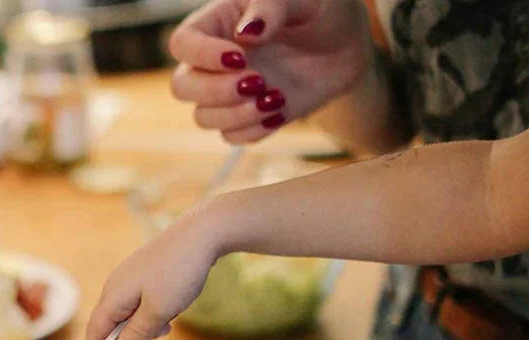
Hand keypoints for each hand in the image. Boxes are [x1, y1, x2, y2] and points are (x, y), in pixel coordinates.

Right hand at [85, 202, 224, 339]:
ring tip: (167, 325)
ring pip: (129, 313)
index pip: (95, 331)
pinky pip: (141, 301)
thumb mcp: (159, 311)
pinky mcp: (145, 272)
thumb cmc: (178, 272)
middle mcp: (116, 285)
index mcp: (113, 295)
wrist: (201, 234)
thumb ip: (137, 333)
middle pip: (111, 324)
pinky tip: (172, 310)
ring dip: (145, 327)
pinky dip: (153, 312)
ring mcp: (130, 277)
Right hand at [170, 0, 371, 142]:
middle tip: (258, 81)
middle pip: (183, 87)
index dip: (202, 55)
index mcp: (218, 23)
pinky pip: (231, 137)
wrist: (345, 45)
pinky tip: (279, 111)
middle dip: (216, 91)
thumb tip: (245, 34)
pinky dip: (253, 131)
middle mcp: (214, 61)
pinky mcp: (247, 118)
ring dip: (236, 115)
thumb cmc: (320, 9)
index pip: (182, 43)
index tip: (240, 57)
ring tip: (275, 98)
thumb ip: (272, 6)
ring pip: (203, 118)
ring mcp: (229, 93)